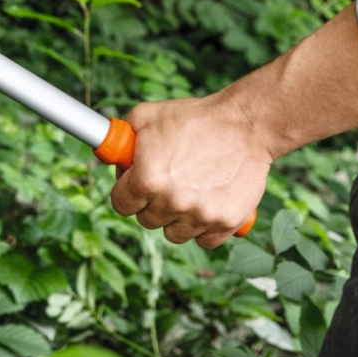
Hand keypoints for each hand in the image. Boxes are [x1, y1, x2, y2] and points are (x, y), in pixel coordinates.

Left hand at [109, 89, 271, 248]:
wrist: (246, 125)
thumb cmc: (195, 118)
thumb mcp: (146, 116)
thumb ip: (122, 139)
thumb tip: (111, 157)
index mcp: (146, 179)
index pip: (120, 204)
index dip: (126, 193)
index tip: (135, 186)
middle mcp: (171, 202)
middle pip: (146, 221)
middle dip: (151, 204)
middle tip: (166, 183)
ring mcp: (200, 215)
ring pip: (174, 234)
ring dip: (177, 218)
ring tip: (189, 192)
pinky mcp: (227, 223)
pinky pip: (205, 241)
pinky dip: (204, 227)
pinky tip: (207, 204)